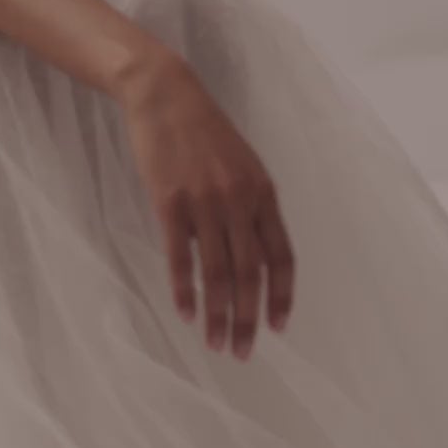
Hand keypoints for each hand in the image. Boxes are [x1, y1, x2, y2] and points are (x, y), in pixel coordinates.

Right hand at [118, 53, 294, 359]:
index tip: (279, 327)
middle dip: (248, 318)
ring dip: (217, 314)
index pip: (281, 255)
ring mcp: (204, 202)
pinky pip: (179, 256)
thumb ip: (252, 204)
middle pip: (250, 273)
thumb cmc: (204, 131)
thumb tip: (257, 252)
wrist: (165, 94)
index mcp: (263, 192)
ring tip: (215, 343)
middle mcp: (239, 200)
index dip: (282, 295)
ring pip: (217, 272)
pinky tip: (185, 313)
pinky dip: (184, 289)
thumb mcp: (242, 163)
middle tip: (242, 352)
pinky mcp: (170, 202)